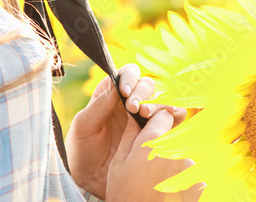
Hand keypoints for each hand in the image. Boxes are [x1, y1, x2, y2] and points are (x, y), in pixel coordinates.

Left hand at [66, 64, 188, 198]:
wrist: (89, 180)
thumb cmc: (81, 150)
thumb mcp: (83, 126)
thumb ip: (99, 105)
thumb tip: (115, 84)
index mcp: (112, 94)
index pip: (127, 74)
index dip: (129, 78)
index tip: (124, 91)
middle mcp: (131, 103)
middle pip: (147, 85)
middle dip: (143, 92)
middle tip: (134, 107)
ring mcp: (145, 118)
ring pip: (161, 100)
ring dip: (158, 103)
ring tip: (147, 114)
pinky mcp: (156, 133)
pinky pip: (171, 120)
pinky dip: (174, 115)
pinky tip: (169, 118)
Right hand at [106, 107, 202, 200]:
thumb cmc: (126, 198)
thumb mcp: (118, 166)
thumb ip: (130, 136)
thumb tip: (135, 115)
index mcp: (153, 142)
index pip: (163, 114)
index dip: (157, 122)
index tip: (153, 131)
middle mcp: (176, 151)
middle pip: (174, 136)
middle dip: (165, 147)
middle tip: (151, 169)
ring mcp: (190, 168)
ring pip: (183, 156)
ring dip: (175, 166)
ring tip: (159, 186)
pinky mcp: (200, 183)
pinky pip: (193, 174)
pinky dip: (184, 182)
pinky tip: (170, 193)